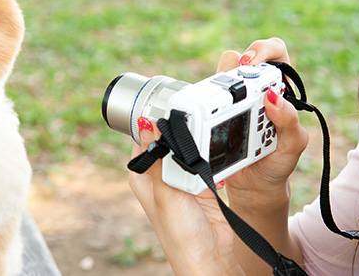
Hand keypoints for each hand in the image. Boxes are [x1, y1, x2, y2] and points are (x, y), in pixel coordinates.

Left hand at [128, 121, 244, 274]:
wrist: (211, 256)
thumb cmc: (180, 235)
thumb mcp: (165, 193)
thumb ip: (158, 159)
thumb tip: (145, 125)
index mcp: (143, 174)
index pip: (143, 136)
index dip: (152, 120)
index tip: (166, 103)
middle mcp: (160, 174)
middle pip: (169, 138)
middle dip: (180, 128)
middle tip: (192, 116)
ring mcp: (181, 178)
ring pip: (189, 145)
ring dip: (198, 141)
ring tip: (206, 135)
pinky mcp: (202, 182)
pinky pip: (206, 158)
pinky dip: (212, 154)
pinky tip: (216, 151)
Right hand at [218, 38, 309, 204]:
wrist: (255, 188)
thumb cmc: (278, 164)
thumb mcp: (293, 145)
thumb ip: (289, 121)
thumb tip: (273, 96)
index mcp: (280, 90)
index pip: (276, 52)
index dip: (265, 50)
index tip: (253, 64)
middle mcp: (256, 90)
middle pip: (243, 58)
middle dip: (237, 62)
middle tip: (234, 76)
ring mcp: (234, 101)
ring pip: (221, 76)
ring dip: (218, 82)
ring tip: (219, 98)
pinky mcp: (216, 114)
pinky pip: (206, 98)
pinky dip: (204, 100)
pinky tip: (206, 112)